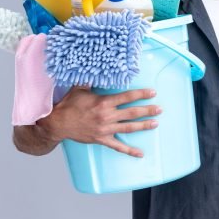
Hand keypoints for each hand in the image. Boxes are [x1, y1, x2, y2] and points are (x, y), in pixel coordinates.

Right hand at [37, 87, 160, 156]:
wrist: (58, 123)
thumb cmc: (69, 105)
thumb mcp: (80, 88)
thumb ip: (91, 78)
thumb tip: (95, 64)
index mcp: (103, 102)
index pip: (127, 97)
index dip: (141, 94)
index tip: (152, 92)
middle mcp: (106, 116)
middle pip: (132, 113)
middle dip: (147, 110)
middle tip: (160, 109)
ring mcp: (105, 129)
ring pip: (129, 128)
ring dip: (143, 126)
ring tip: (155, 123)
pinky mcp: (102, 139)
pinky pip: (118, 147)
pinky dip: (130, 151)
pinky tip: (140, 153)